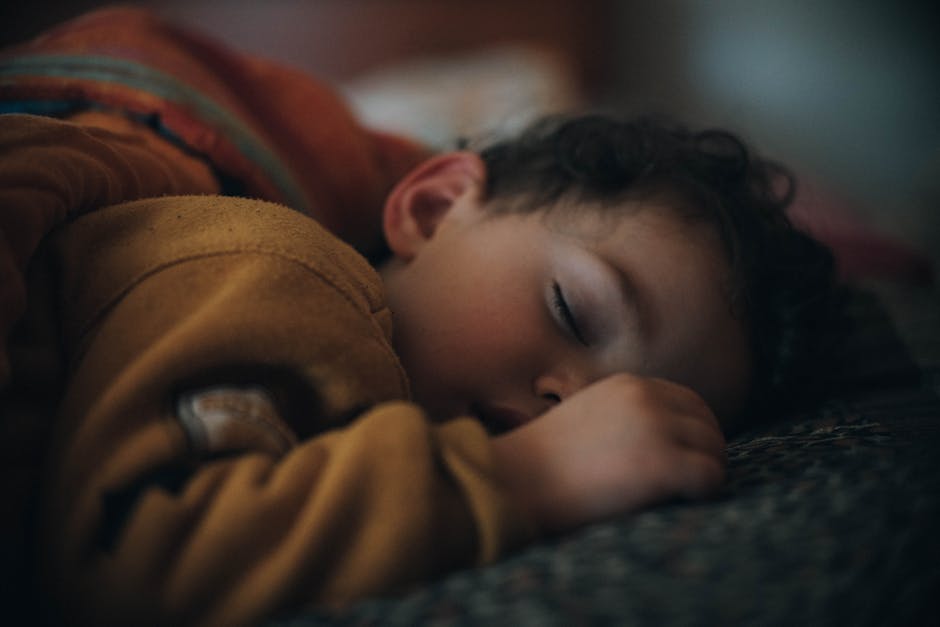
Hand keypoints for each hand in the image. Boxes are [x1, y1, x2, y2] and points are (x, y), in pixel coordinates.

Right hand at [490, 373, 725, 531]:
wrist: (515, 481)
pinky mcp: (663, 463)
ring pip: (715, 449)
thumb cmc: (542, 463)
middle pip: (708, 423)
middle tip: (688, 483)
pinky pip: (711, 476)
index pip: (688, 402)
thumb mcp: (585, 417)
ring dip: (706, 473)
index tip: (682, 458)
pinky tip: (678, 502)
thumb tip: (661, 441)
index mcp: (627, 385)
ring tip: (680, 495)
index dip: (692, 433)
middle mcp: (647, 398)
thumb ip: (624, 418)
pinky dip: (704, 492)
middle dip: (705, 452)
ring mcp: (657, 428)